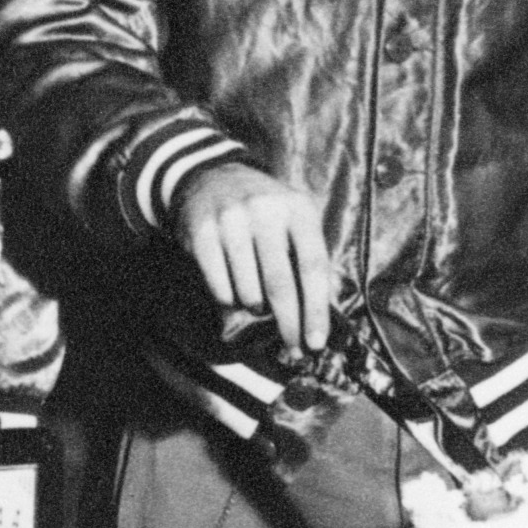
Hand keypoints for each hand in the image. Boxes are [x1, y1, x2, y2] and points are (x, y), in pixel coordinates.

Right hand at [173, 161, 332, 358]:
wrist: (210, 177)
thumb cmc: (264, 210)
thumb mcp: (294, 219)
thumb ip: (310, 258)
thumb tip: (324, 311)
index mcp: (297, 209)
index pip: (313, 266)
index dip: (316, 309)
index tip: (317, 341)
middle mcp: (265, 211)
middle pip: (280, 284)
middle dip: (289, 325)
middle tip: (294, 350)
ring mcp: (231, 220)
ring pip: (248, 290)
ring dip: (255, 308)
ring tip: (257, 303)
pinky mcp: (202, 232)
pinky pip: (220, 287)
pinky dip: (229, 300)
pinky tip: (233, 291)